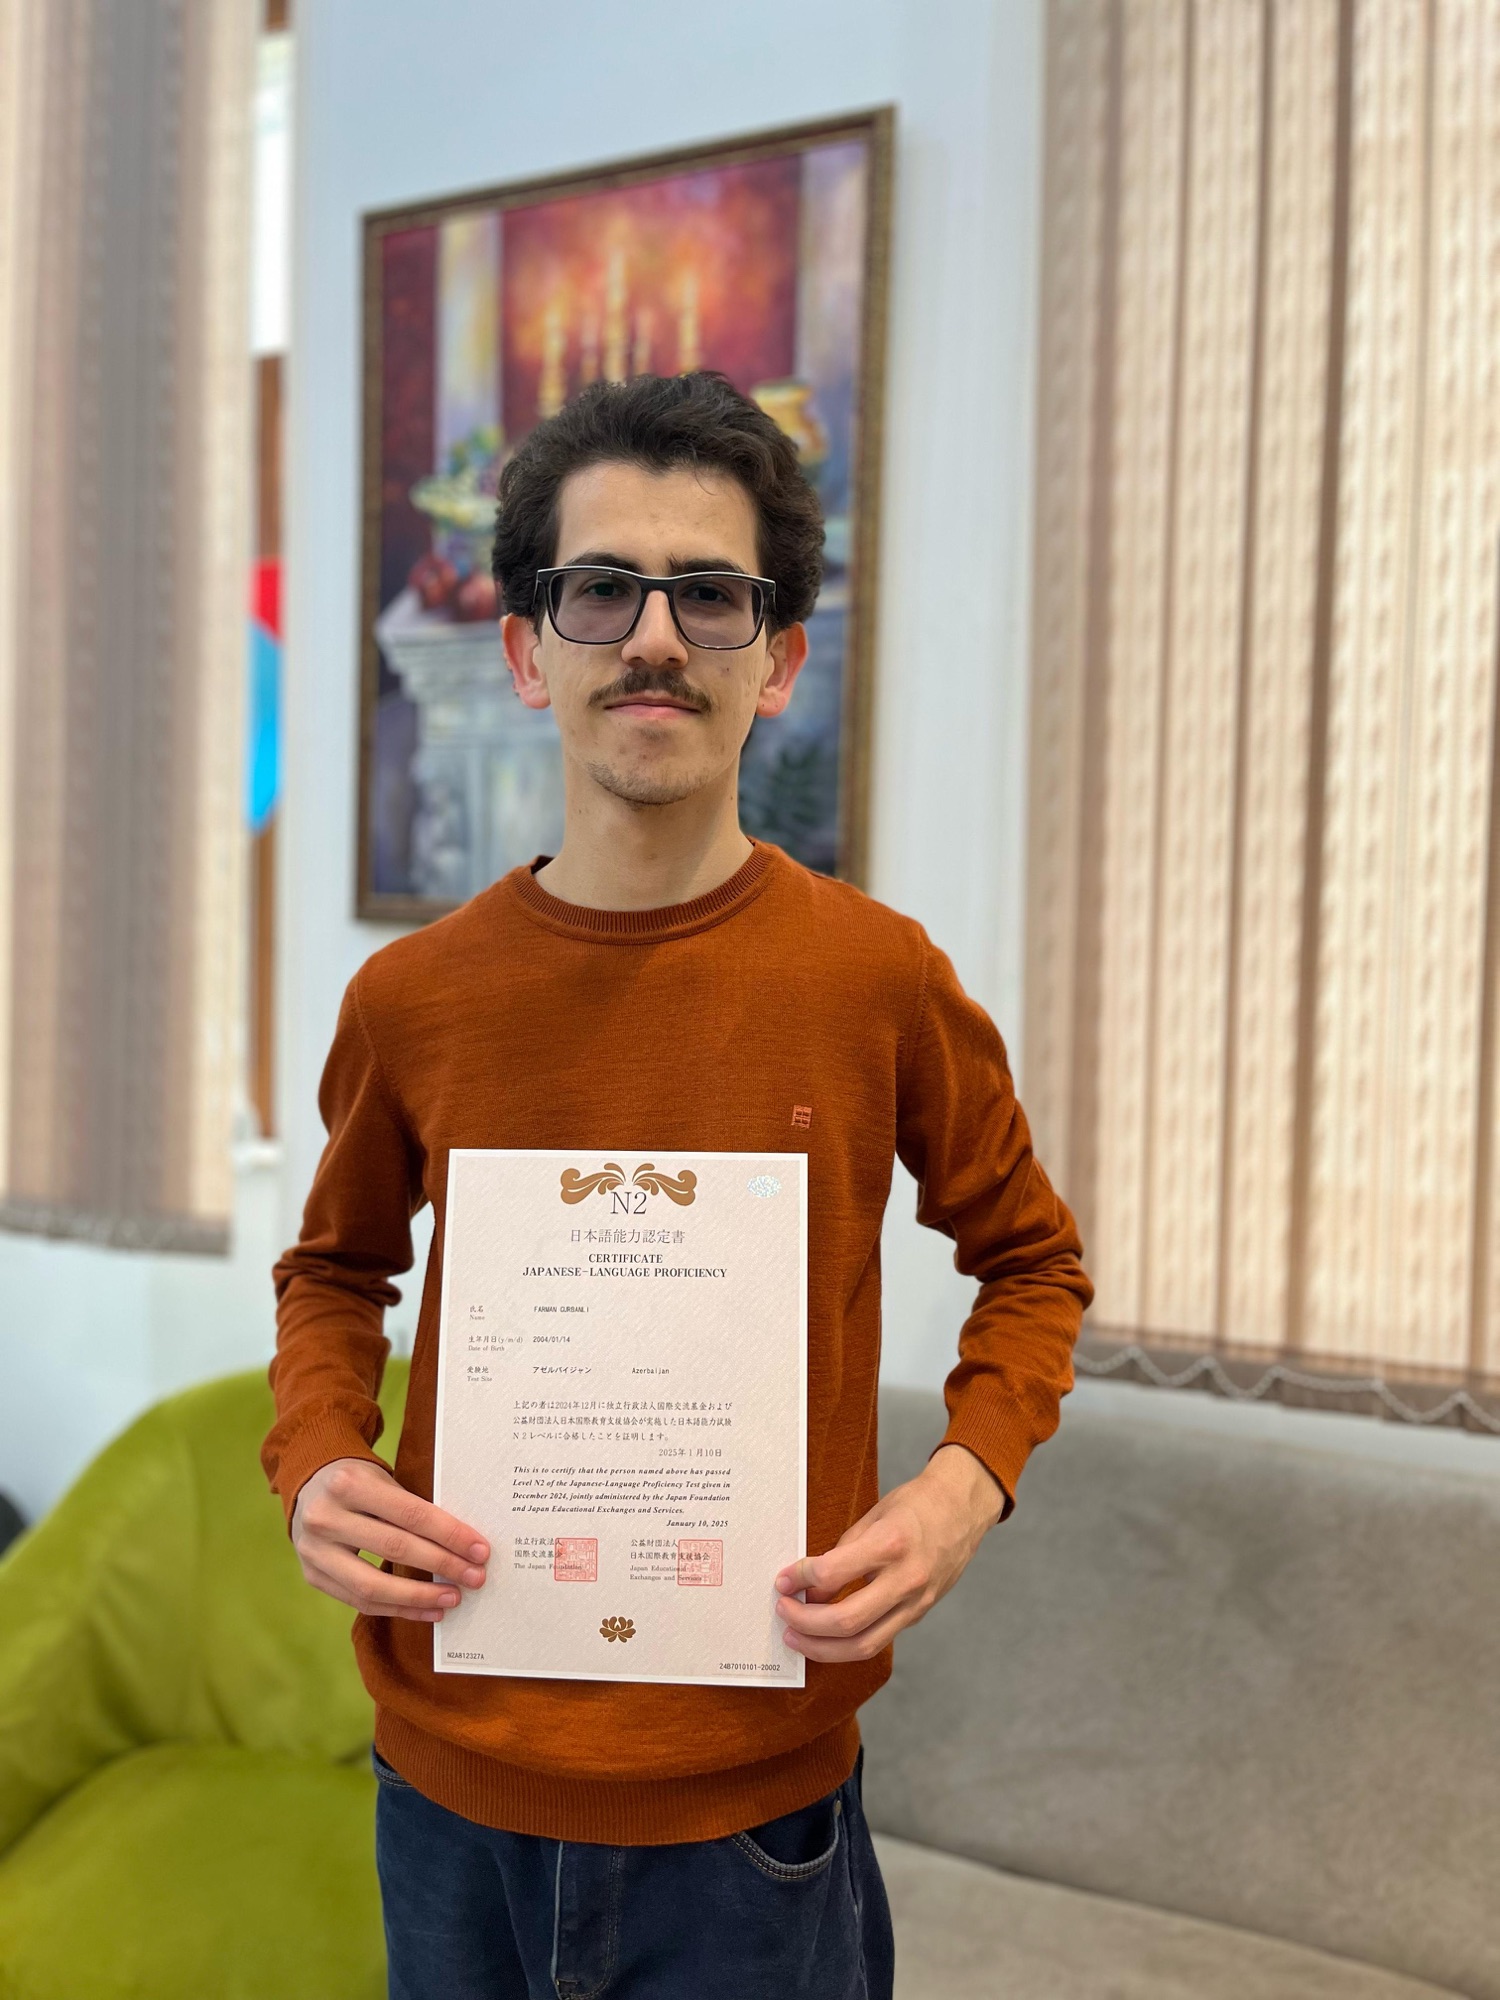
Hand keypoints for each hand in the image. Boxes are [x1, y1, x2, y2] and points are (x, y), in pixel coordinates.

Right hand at [291, 1457, 488, 1622]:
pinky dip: (399, 1609)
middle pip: (395, 1548)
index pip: (410, 1514)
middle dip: (442, 1565)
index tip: (479, 1550)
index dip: (449, 1534)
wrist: (308, 1488)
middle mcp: (325, 1517)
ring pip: (374, 1585)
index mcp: (349, 1483)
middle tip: (475, 1577)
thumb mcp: (382, 1479)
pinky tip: (428, 1610)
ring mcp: (314, 1551)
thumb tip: (464, 1544)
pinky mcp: (313, 1577)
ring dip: (420, 1597)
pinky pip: (360, 1602)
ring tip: (453, 1598)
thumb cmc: (359, 1483)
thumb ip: (413, 1508)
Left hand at [773, 1445, 1004, 1663]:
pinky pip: (878, 1639)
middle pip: (846, 1621)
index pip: (832, 1573)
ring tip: (796, 1637)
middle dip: (805, 1623)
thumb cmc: (916, 1505)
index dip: (799, 1579)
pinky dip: (847, 1643)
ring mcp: (915, 1603)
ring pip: (863, 1645)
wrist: (963, 1509)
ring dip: (822, 1648)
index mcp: (890, 1544)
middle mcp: (905, 1579)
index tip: (782, 1580)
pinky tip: (826, 1636)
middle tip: (783, 1611)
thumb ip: (844, 1552)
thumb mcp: (874, 1516)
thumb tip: (812, 1585)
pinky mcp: (918, 1615)